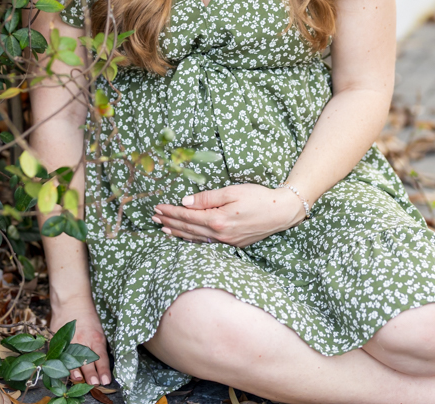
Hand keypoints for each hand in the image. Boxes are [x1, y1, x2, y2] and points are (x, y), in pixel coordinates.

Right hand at [50, 296, 110, 386]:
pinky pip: (60, 356)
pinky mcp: (58, 341)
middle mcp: (83, 342)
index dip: (104, 371)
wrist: (71, 300)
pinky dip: (62, 364)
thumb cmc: (87, 315)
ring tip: (80, 380)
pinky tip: (64, 371)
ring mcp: (70, 342)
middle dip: (91, 375)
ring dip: (77, 373)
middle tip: (95, 384)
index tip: (106, 381)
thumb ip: (98, 345)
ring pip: (72, 362)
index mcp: (96, 338)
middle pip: (88, 362)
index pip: (101, 358)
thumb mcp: (98, 329)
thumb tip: (100, 363)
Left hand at [152, 183, 304, 247]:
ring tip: (163, 229)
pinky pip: (205, 242)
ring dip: (177, 233)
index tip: (158, 208)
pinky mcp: (232, 244)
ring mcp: (225, 241)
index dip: (171, 212)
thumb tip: (186, 202)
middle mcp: (219, 234)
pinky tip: (185, 237)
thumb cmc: (258, 197)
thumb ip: (207, 198)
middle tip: (153, 218)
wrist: (281, 212)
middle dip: (169, 222)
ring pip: (195, 238)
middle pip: (188, 228)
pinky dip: (191, 239)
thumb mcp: (232, 191)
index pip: (188, 215)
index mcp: (218, 220)